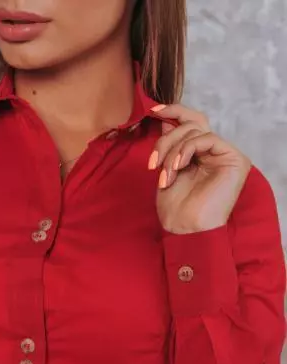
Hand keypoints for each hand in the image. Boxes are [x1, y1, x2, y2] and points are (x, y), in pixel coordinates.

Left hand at [148, 104, 251, 233]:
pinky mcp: (235, 159)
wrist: (185, 228)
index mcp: (200, 153)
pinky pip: (207, 138)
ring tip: (164, 174)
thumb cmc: (175, 207)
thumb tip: (164, 119)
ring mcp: (225, 154)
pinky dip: (187, 150)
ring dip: (172, 151)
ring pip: (195, 131)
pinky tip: (177, 167)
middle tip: (153, 162)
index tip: (152, 110)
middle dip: (166, 139)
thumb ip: (170, 145)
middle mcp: (215, 152)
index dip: (173, 111)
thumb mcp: (166, 169)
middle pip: (191, 123)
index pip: (190, 122)